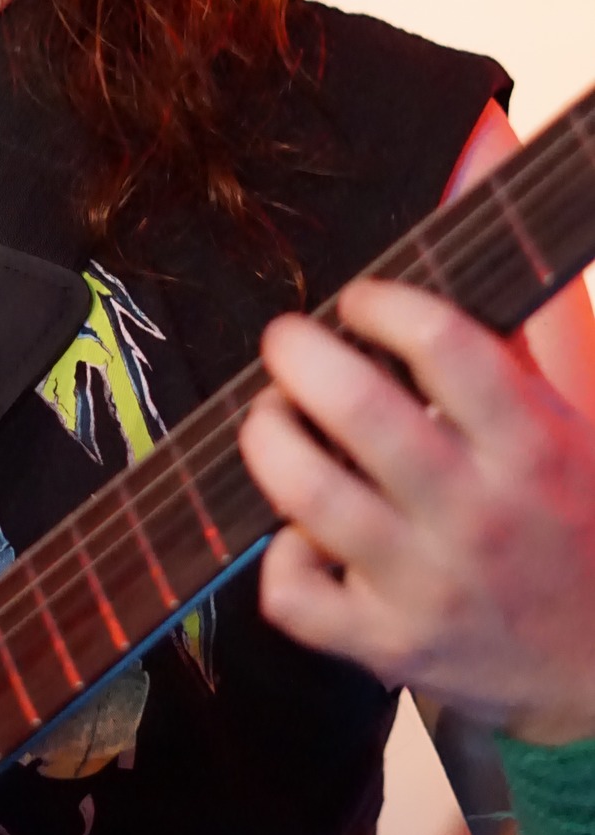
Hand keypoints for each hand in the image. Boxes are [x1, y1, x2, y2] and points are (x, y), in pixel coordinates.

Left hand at [240, 279, 594, 743]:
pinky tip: (300, 534)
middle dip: (298, 357)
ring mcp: (429, 585)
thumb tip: (478, 188)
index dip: (383, 304)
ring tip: (273, 419)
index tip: (358, 301)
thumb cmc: (572, 525)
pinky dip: (280, 556)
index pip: (445, 345)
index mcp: (532, 447)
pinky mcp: (388, 646)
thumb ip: (509, 337)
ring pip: (307, 495)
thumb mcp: (565, 427)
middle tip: (286, 343)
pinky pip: (294, 595)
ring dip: (269, 438)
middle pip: (359, 412)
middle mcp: (479, 515)